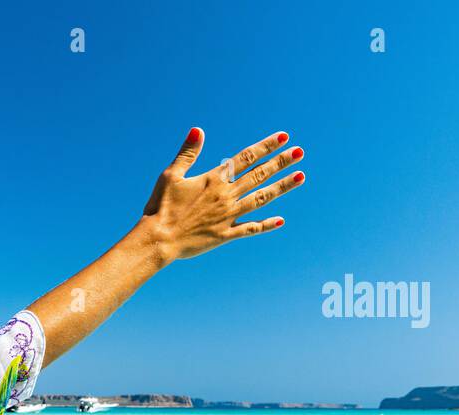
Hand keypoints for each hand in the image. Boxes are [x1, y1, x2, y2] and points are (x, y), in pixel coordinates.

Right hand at [137, 128, 304, 262]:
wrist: (158, 240)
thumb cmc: (160, 207)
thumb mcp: (171, 175)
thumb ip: (187, 153)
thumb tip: (198, 130)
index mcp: (214, 179)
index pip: (246, 158)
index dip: (266, 146)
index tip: (284, 137)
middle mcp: (226, 196)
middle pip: (259, 175)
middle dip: (281, 162)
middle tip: (300, 152)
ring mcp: (228, 216)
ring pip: (261, 199)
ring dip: (282, 187)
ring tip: (301, 177)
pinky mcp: (225, 235)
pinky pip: (250, 229)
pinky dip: (265, 225)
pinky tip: (280, 220)